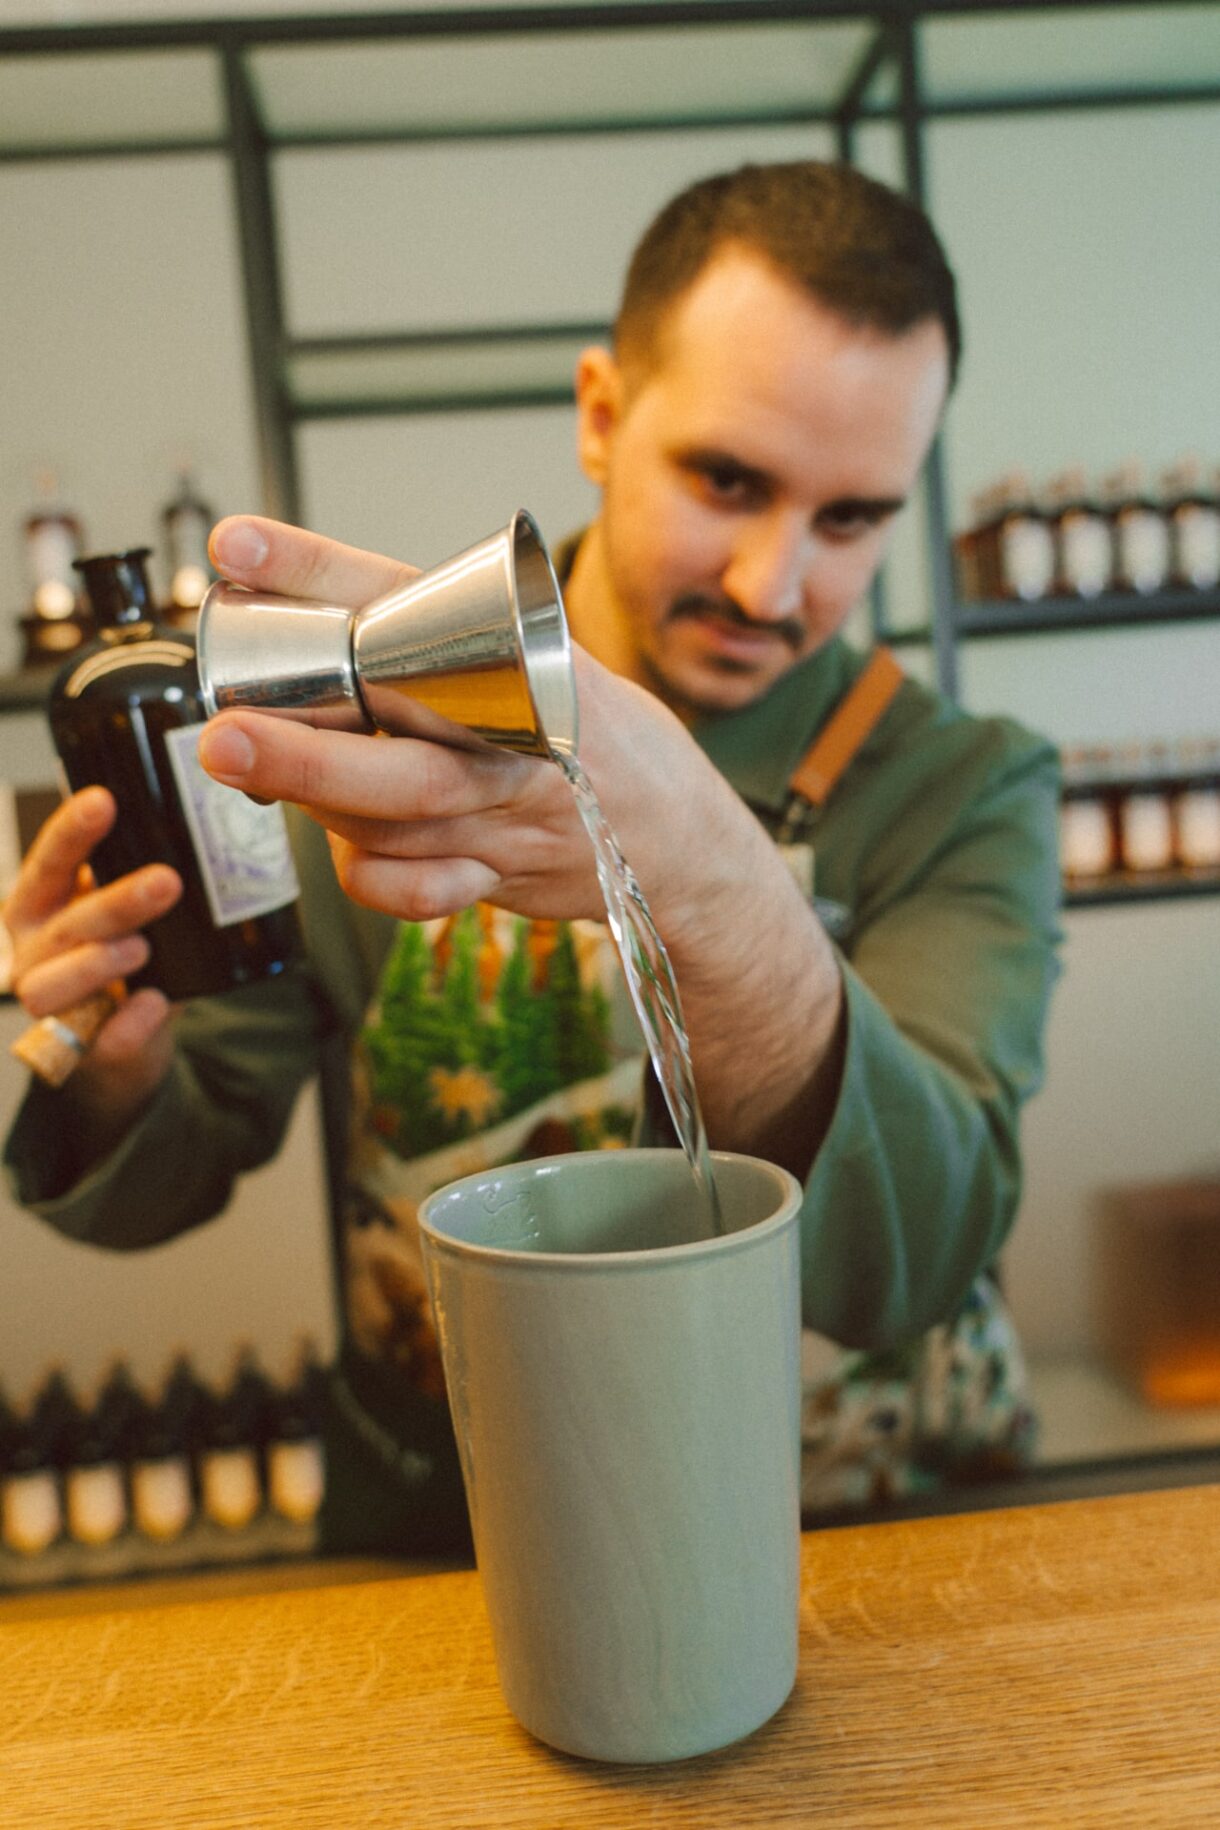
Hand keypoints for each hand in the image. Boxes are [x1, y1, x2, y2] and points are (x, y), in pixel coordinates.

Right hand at [3, 787, 181, 1129]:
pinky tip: (156, 1003)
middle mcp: (34, 950)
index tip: (103, 801)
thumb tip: (203, 829)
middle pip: (66, 923)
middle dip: (115, 902)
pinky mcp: (81, 1049)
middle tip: (166, 882)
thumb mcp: (122, 909)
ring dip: (99, 962)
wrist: (120, 1042)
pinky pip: (101, 1039)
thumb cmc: (122, 958)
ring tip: (141, 949)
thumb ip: (140, 876)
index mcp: (40, 903)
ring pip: (53, 985)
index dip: (72, 833)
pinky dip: (130, 1021)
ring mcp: (51, 1003)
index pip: (49, 861)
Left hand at [202, 516, 722, 931]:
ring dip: (317, 803)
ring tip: (251, 765)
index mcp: (533, 663)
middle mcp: (523, 747)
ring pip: (395, 827)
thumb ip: (460, 641)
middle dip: (305, 753)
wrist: (692, 850)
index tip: (238, 544)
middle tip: (223, 735)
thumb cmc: (610, 744)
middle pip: (403, 758)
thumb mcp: (556, 661)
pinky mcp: (501, 876)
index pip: (409, 600)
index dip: (318, 570)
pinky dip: (370, 873)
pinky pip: (416, 889)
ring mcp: (511, 823)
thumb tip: (327, 606)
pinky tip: (353, 846)